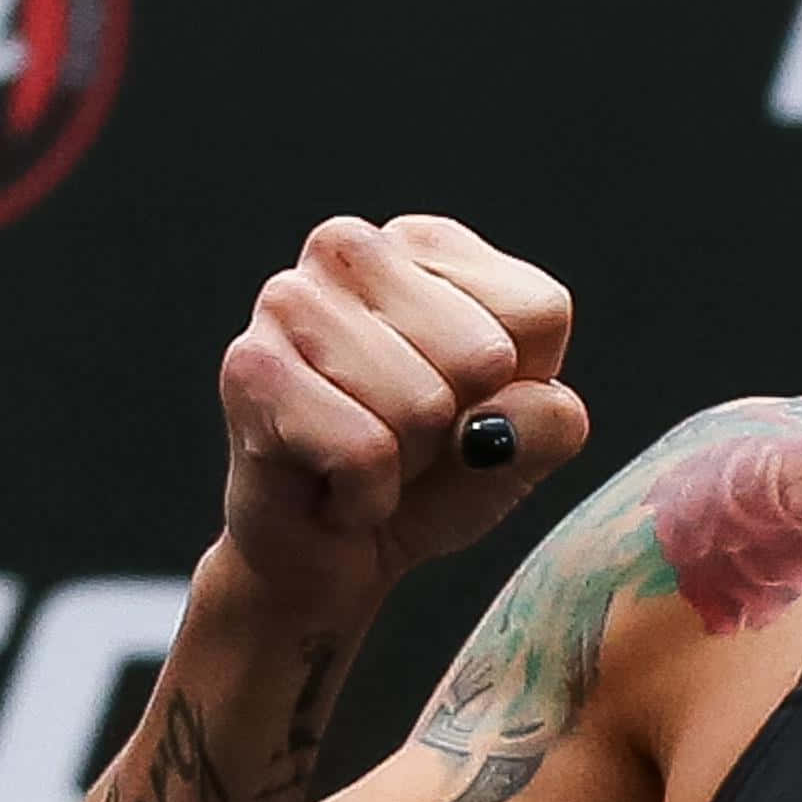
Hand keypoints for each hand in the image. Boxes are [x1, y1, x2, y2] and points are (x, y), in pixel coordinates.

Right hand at [215, 214, 589, 620]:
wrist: (330, 556)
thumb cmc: (428, 481)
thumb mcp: (524, 447)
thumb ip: (549, 421)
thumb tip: (491, 421)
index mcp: (428, 244)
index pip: (539, 313)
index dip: (519, 388)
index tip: (466, 405)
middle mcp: (352, 248)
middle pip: (483, 355)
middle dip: (455, 427)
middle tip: (406, 438)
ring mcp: (292, 299)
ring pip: (422, 406)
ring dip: (406, 463)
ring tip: (365, 456)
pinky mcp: (252, 368)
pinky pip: (364, 452)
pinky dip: (365, 497)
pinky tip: (332, 486)